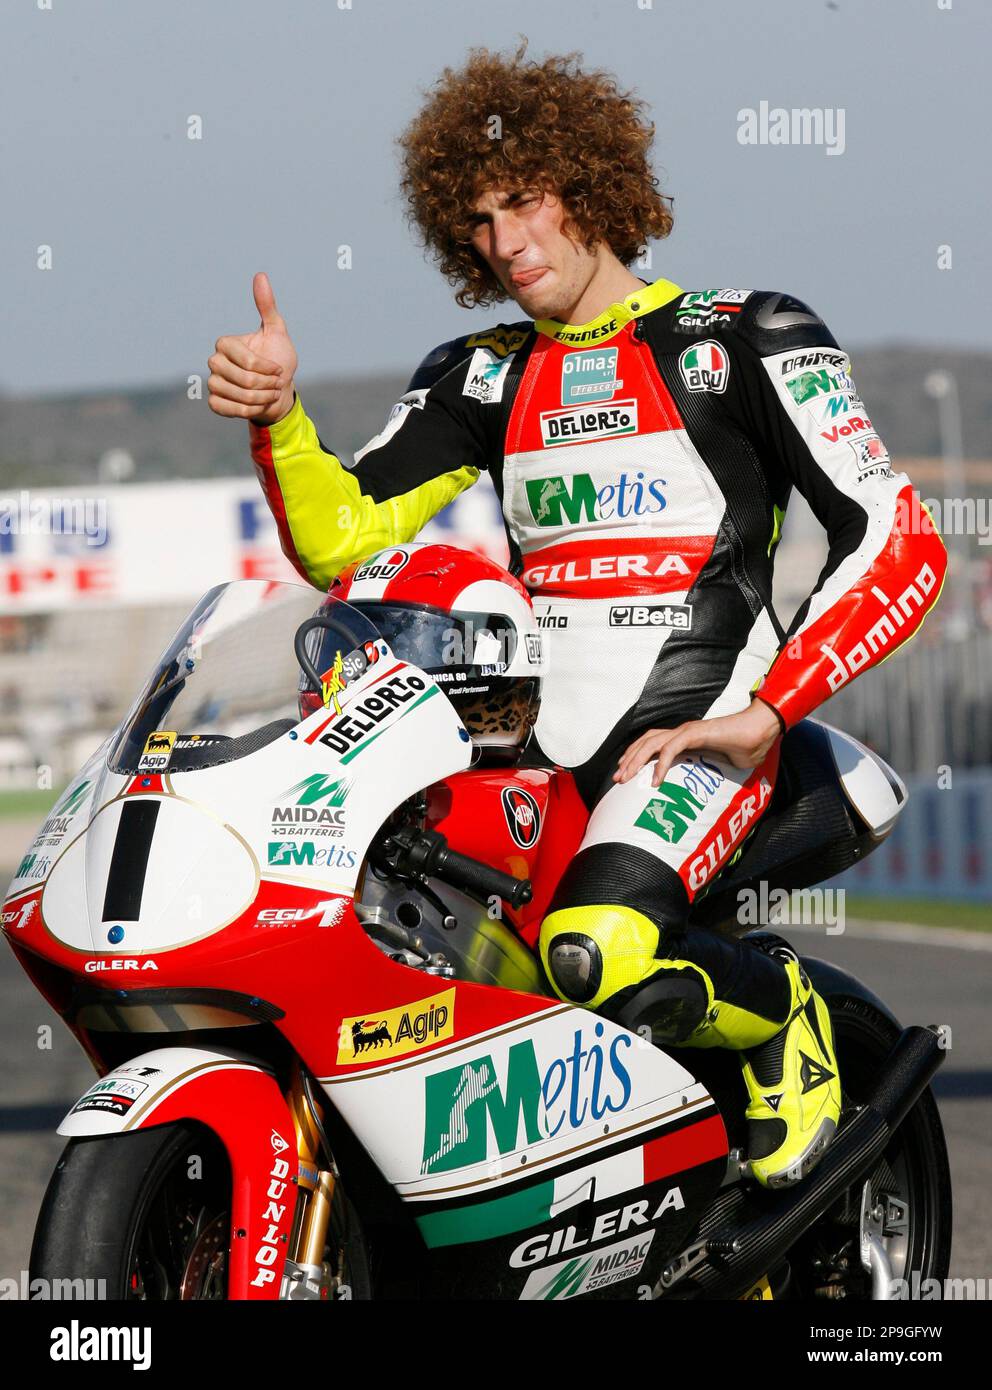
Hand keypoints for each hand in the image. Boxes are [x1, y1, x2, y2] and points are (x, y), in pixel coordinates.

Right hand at [208, 272, 298, 423]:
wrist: (279, 392)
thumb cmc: (278, 360)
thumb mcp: (276, 332)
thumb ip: (267, 306)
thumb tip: (260, 275)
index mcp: (225, 343)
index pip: (247, 361)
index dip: (268, 369)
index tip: (278, 369)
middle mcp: (214, 361)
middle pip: (244, 380)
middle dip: (267, 385)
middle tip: (275, 383)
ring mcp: (213, 382)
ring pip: (238, 396)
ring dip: (261, 399)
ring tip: (269, 393)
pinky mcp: (215, 402)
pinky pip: (228, 409)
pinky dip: (248, 410)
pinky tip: (257, 405)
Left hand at [613, 697, 783, 787]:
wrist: (761, 731)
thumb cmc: (745, 748)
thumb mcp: (718, 766)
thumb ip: (705, 774)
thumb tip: (702, 795)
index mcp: (685, 737)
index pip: (651, 742)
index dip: (635, 755)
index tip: (626, 773)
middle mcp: (682, 731)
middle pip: (645, 741)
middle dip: (628, 760)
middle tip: (617, 779)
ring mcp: (687, 730)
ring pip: (651, 743)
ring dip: (635, 760)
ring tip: (626, 779)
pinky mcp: (695, 733)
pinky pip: (671, 749)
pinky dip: (660, 765)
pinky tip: (655, 781)